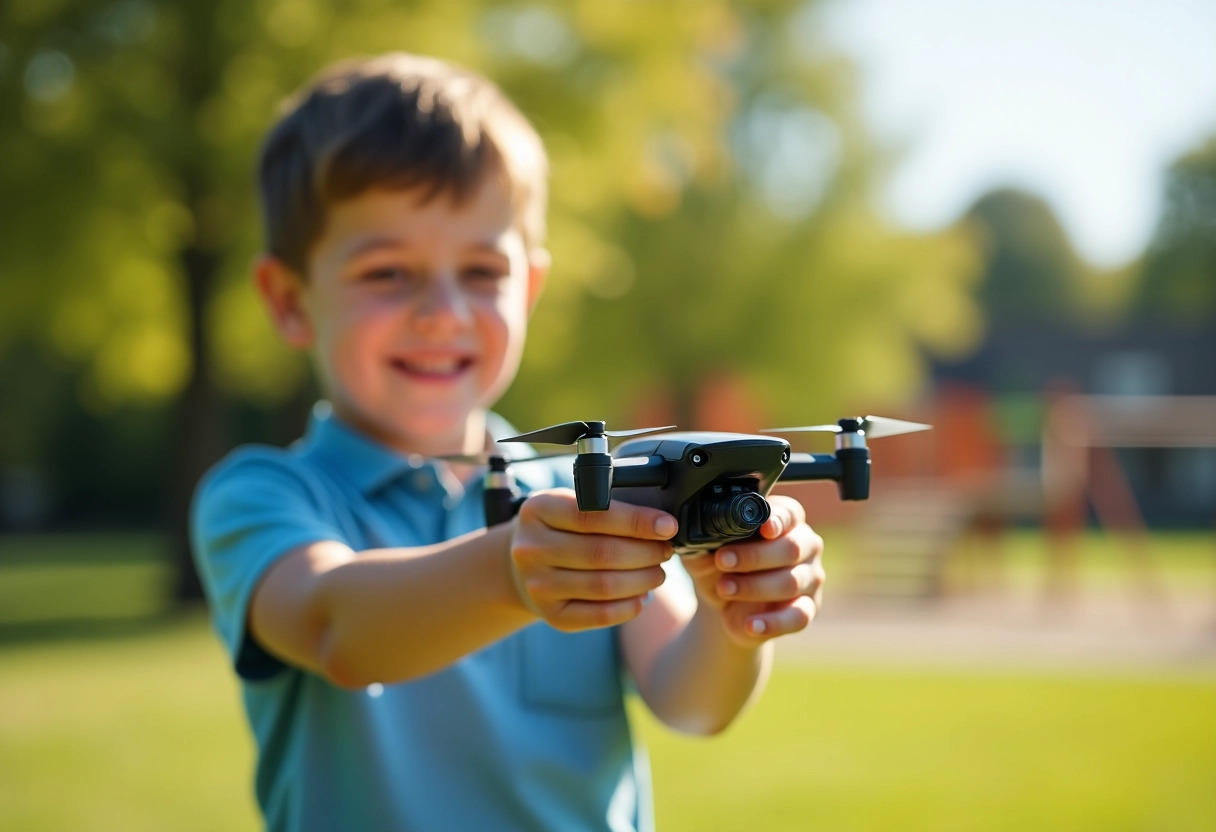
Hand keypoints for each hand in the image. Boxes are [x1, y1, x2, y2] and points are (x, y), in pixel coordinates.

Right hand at [509, 488, 677, 631]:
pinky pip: (598, 615)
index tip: (667, 526)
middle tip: (665, 550)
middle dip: (645, 552)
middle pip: (602, 553)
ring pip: (603, 585)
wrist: (524, 566)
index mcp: (537, 510)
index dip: (637, 521)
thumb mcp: (570, 505)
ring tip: (658, 573)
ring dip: (642, 580)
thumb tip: (659, 524)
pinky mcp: (550, 614)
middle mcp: (530, 548)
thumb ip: (606, 507)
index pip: (594, 514)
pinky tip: (642, 597)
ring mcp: (537, 585)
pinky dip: (627, 607)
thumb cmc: (560, 529)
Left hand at [682, 495, 824, 646]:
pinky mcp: (808, 608)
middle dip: (754, 556)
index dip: (778, 520)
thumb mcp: (705, 551)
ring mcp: (810, 578)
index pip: (789, 514)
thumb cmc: (720, 565)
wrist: (724, 604)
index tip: (764, 527)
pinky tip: (751, 625)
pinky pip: (798, 616)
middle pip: (791, 549)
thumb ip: (705, 541)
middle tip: (722, 560)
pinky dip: (773, 622)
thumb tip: (702, 536)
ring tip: (724, 588)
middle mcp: (805, 545)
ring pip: (791, 582)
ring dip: (754, 587)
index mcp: (785, 520)